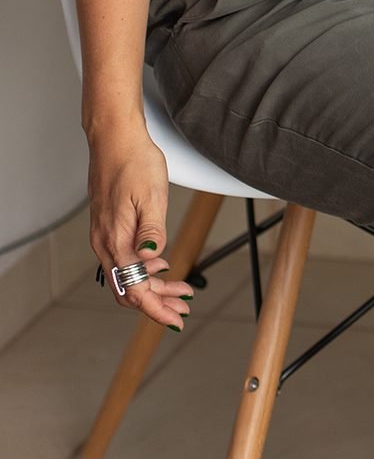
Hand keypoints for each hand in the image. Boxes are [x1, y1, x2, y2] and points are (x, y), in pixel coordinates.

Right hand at [89, 132, 192, 330]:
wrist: (115, 139)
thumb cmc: (134, 162)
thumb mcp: (153, 196)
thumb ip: (152, 231)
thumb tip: (151, 260)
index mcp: (115, 240)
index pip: (134, 288)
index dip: (155, 308)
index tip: (175, 319)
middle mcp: (105, 243)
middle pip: (129, 288)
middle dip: (157, 302)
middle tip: (183, 307)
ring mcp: (104, 236)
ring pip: (127, 275)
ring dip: (153, 287)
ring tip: (180, 290)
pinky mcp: (108, 228)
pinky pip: (123, 260)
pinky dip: (144, 271)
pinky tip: (161, 267)